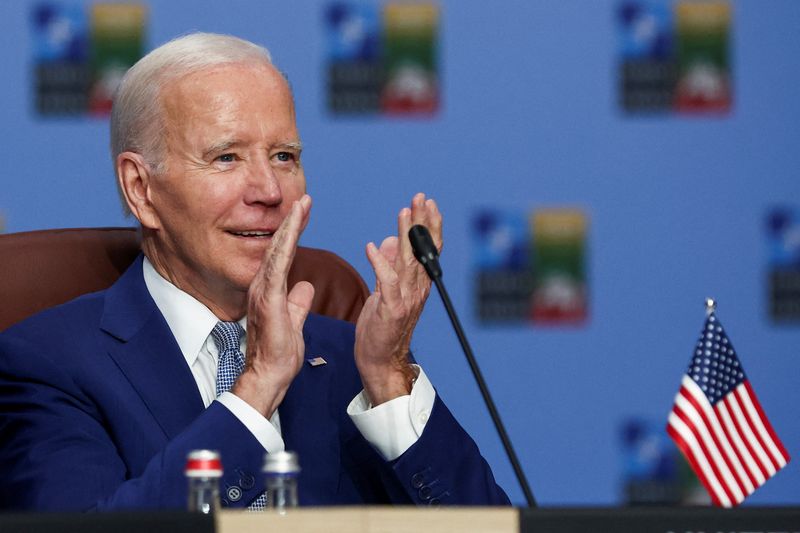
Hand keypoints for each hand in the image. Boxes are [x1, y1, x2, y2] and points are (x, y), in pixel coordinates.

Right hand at [232, 195, 314, 416]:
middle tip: (305, 199)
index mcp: (271, 291)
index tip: (305, 214)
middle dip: (293, 221)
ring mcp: (263, 292)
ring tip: (302, 205)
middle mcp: (263, 287)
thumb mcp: (294, 322)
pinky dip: (285, 247)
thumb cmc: (278, 355)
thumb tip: (305, 286)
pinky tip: (292, 231)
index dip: (294, 233)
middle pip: (279, 247)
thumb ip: (298, 303)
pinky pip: (277, 268)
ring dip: (290, 227)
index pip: (284, 256)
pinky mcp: (267, 301)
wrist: (268, 376)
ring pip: (277, 252)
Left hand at [354, 193, 442, 405]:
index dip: (430, 225)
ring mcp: (406, 299)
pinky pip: (386, 283)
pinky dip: (380, 264)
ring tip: (404, 211)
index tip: (428, 203)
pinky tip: (371, 248)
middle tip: (421, 197)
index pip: (429, 249)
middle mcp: (417, 289)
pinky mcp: (391, 310)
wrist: (380, 360)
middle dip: (423, 221)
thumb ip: (391, 266)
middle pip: (423, 250)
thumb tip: (393, 240)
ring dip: (407, 234)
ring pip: (409, 261)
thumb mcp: (387, 291)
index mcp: (418, 284)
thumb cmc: (382, 327)